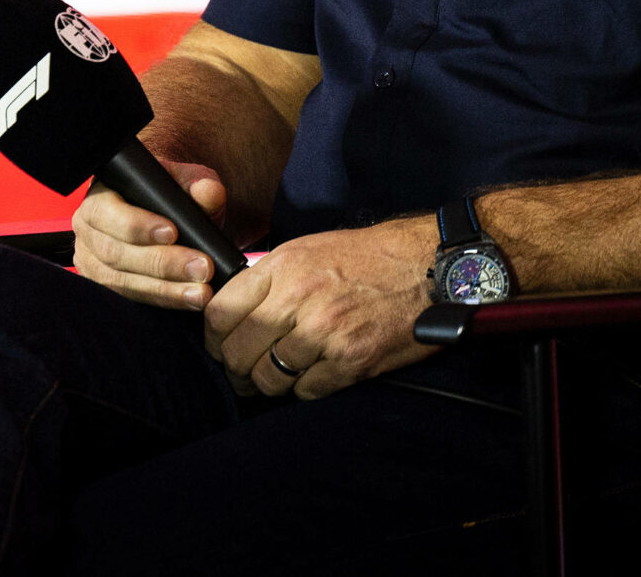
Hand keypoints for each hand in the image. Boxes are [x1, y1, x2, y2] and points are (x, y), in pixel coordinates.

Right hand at [72, 155, 233, 311]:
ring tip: (201, 293)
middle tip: (202, 268)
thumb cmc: (171, 198)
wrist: (169, 224)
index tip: (173, 232)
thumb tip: (207, 192)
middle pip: (115, 253)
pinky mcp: (103, 288)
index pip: (106, 212)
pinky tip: (188, 301)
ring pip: (120, 282)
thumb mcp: (186, 183)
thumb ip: (198, 184)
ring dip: (164, 289)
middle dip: (161, 263)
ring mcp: (91, 263)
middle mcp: (87, 230)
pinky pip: (128, 300)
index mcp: (98, 196)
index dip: (137, 225)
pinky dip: (161, 301)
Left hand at [202, 214, 439, 399]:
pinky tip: (313, 376)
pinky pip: (306, 391)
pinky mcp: (350, 362)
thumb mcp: (307, 249)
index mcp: (281, 268)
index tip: (220, 347)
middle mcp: (297, 300)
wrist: (427, 267)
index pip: (220, 313)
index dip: (213, 338)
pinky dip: (305, 389)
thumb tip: (235, 308)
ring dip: (269, 385)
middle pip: (238, 352)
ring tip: (276, 379)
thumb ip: (269, 278)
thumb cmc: (367, 257)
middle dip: (235, 370)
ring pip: (269, 379)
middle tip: (243, 374)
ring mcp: (323, 333)